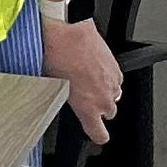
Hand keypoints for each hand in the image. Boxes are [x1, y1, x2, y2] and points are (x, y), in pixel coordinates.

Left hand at [41, 16, 121, 145]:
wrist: (69, 30)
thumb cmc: (58, 55)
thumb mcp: (50, 82)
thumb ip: (58, 97)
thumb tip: (50, 97)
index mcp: (88, 108)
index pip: (100, 134)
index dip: (97, 136)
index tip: (94, 134)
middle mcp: (104, 98)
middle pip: (109, 114)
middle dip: (98, 109)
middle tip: (84, 98)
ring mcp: (112, 81)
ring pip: (114, 96)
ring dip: (103, 93)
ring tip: (87, 81)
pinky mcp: (116, 66)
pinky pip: (115, 80)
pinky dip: (107, 77)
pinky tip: (93, 68)